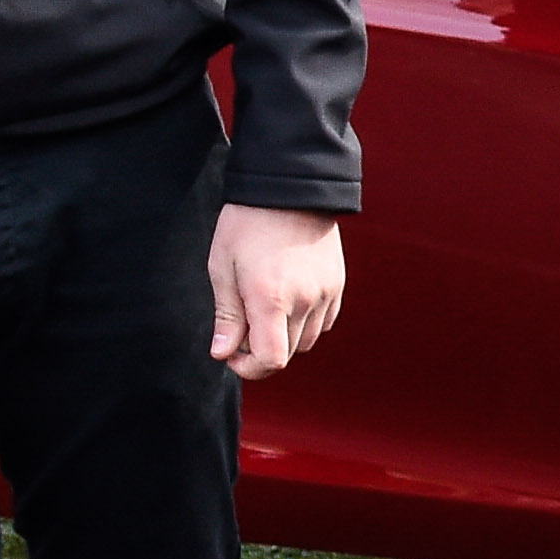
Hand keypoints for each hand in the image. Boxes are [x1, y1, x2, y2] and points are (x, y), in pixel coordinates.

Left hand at [205, 205, 345, 381]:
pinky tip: (287, 302)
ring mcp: (325, 294)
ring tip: (264, 313)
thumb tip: (223, 353)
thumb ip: (227, 315)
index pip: (271, 360)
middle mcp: (304, 302)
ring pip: (306, 340)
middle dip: (262, 353)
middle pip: (288, 354)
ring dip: (284, 338)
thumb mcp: (223, 268)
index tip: (232, 354)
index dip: (249, 367)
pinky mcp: (336, 286)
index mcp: (270, 299)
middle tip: (241, 331)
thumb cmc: (247, 226)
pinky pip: (323, 322)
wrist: (289, 191)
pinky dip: (304, 324)